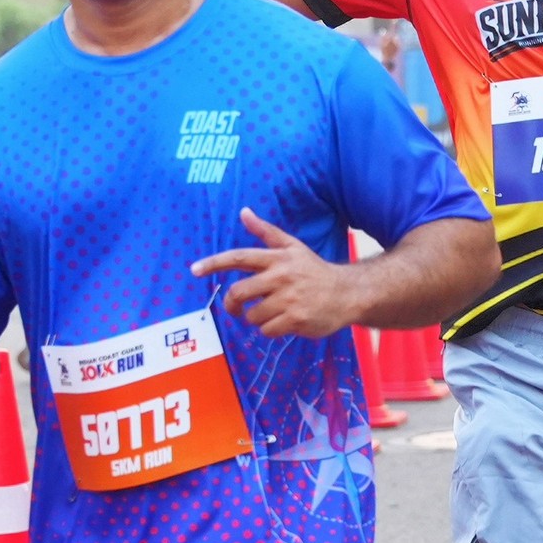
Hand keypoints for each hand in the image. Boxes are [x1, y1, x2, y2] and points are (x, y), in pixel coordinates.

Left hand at [191, 210, 361, 337]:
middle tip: (236, 309)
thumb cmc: (314, 271)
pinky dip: (271, 330)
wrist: (347, 293)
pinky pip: (267, 330)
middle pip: (239, 292)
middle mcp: (281, 276)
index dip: (214, 263)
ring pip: (252, 315)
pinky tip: (284, 322)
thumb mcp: (292, 247)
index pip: (239, 257)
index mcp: (277, 258)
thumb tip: (243, 212)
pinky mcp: (296, 319)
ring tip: (273, 313)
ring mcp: (289, 299)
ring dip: (257, 319)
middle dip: (232, 305)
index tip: (194, 270)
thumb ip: (265, 232)